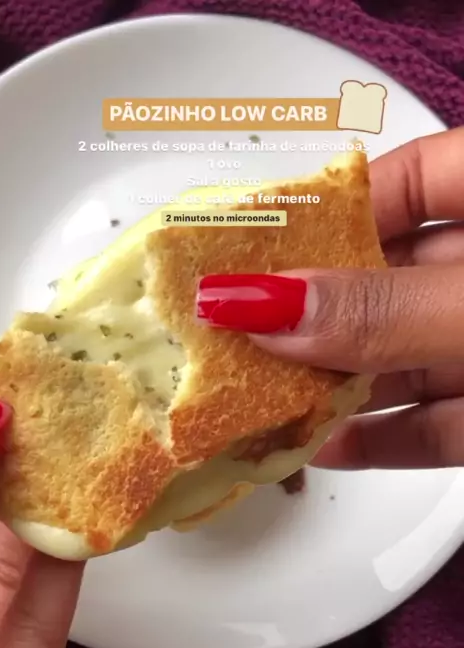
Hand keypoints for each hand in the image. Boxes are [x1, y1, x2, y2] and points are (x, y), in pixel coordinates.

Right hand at [197, 127, 463, 468]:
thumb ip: (381, 311)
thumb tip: (256, 304)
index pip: (402, 181)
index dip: (323, 212)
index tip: (246, 248)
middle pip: (386, 281)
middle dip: (309, 314)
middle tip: (227, 336)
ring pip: (403, 359)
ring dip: (332, 386)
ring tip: (252, 401)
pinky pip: (436, 424)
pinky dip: (383, 440)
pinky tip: (322, 450)